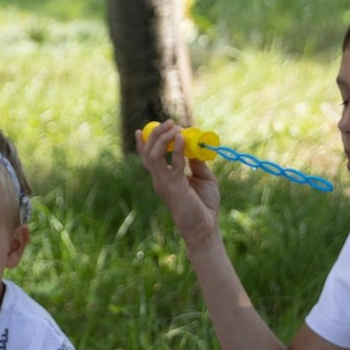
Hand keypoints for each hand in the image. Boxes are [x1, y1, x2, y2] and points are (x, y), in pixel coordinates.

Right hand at [136, 120, 221, 250]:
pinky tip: (181, 138)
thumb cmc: (205, 206)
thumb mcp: (204, 178)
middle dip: (156, 134)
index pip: (148, 157)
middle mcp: (160, 179)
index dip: (143, 142)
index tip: (143, 129)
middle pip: (148, 152)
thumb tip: (194, 146)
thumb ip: (197, 163)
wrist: (206, 227)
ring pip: (153, 156)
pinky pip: (173, 164)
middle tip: (170, 122)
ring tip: (175, 128)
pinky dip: (176, 149)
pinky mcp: (174, 187)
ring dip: (163, 138)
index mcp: (164, 177)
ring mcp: (165, 183)